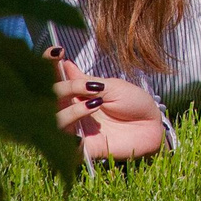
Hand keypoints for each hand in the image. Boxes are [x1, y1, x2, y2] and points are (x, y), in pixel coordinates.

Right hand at [47, 48, 165, 163]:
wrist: (152, 126)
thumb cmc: (134, 103)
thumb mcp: (112, 87)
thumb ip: (86, 81)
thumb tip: (65, 63)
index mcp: (77, 92)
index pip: (54, 77)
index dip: (49, 63)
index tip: (57, 51)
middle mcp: (71, 110)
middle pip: (49, 98)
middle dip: (64, 87)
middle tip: (88, 86)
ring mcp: (75, 129)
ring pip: (54, 121)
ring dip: (72, 110)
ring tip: (96, 103)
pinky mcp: (82, 149)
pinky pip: (66, 145)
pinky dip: (72, 136)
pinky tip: (85, 131)